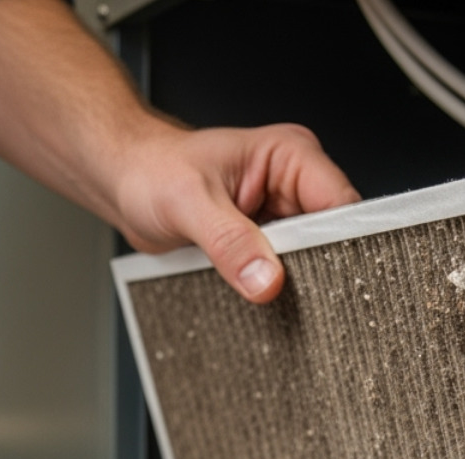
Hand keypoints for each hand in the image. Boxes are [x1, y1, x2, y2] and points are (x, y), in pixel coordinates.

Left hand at [112, 123, 360, 302]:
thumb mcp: (189, 203)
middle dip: (315, 270)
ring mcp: (281, 215)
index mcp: (289, 155)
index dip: (339, 242)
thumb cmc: (152, 170)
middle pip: (332, 237)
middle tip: (290, 295)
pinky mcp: (265, 242)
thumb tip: (265, 279)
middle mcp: (292, 184)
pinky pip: (283, 273)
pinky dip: (271, 288)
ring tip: (265, 294)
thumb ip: (229, 242)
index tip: (327, 279)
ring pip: (311, 261)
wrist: (125, 182)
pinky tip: (255, 296)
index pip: (340, 202)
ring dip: (292, 283)